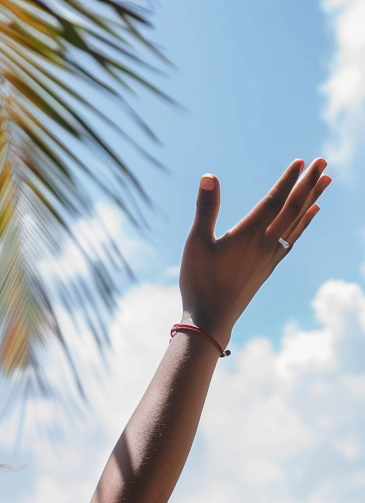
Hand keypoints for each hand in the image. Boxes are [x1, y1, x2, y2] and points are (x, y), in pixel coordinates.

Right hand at [179, 159, 329, 347]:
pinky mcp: (268, 267)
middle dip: (309, 183)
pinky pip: (292, 239)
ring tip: (327, 182)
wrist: (211, 320)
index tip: (303, 161)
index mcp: (249, 235)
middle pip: (293, 208)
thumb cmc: (200, 282)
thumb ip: (205, 209)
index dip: (289, 180)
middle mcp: (265, 244)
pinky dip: (304, 223)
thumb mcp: (196, 244)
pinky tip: (310, 214)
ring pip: (297, 222)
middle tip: (324, 162)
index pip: (275, 200)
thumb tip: (209, 176)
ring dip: (312, 199)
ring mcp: (270, 257)